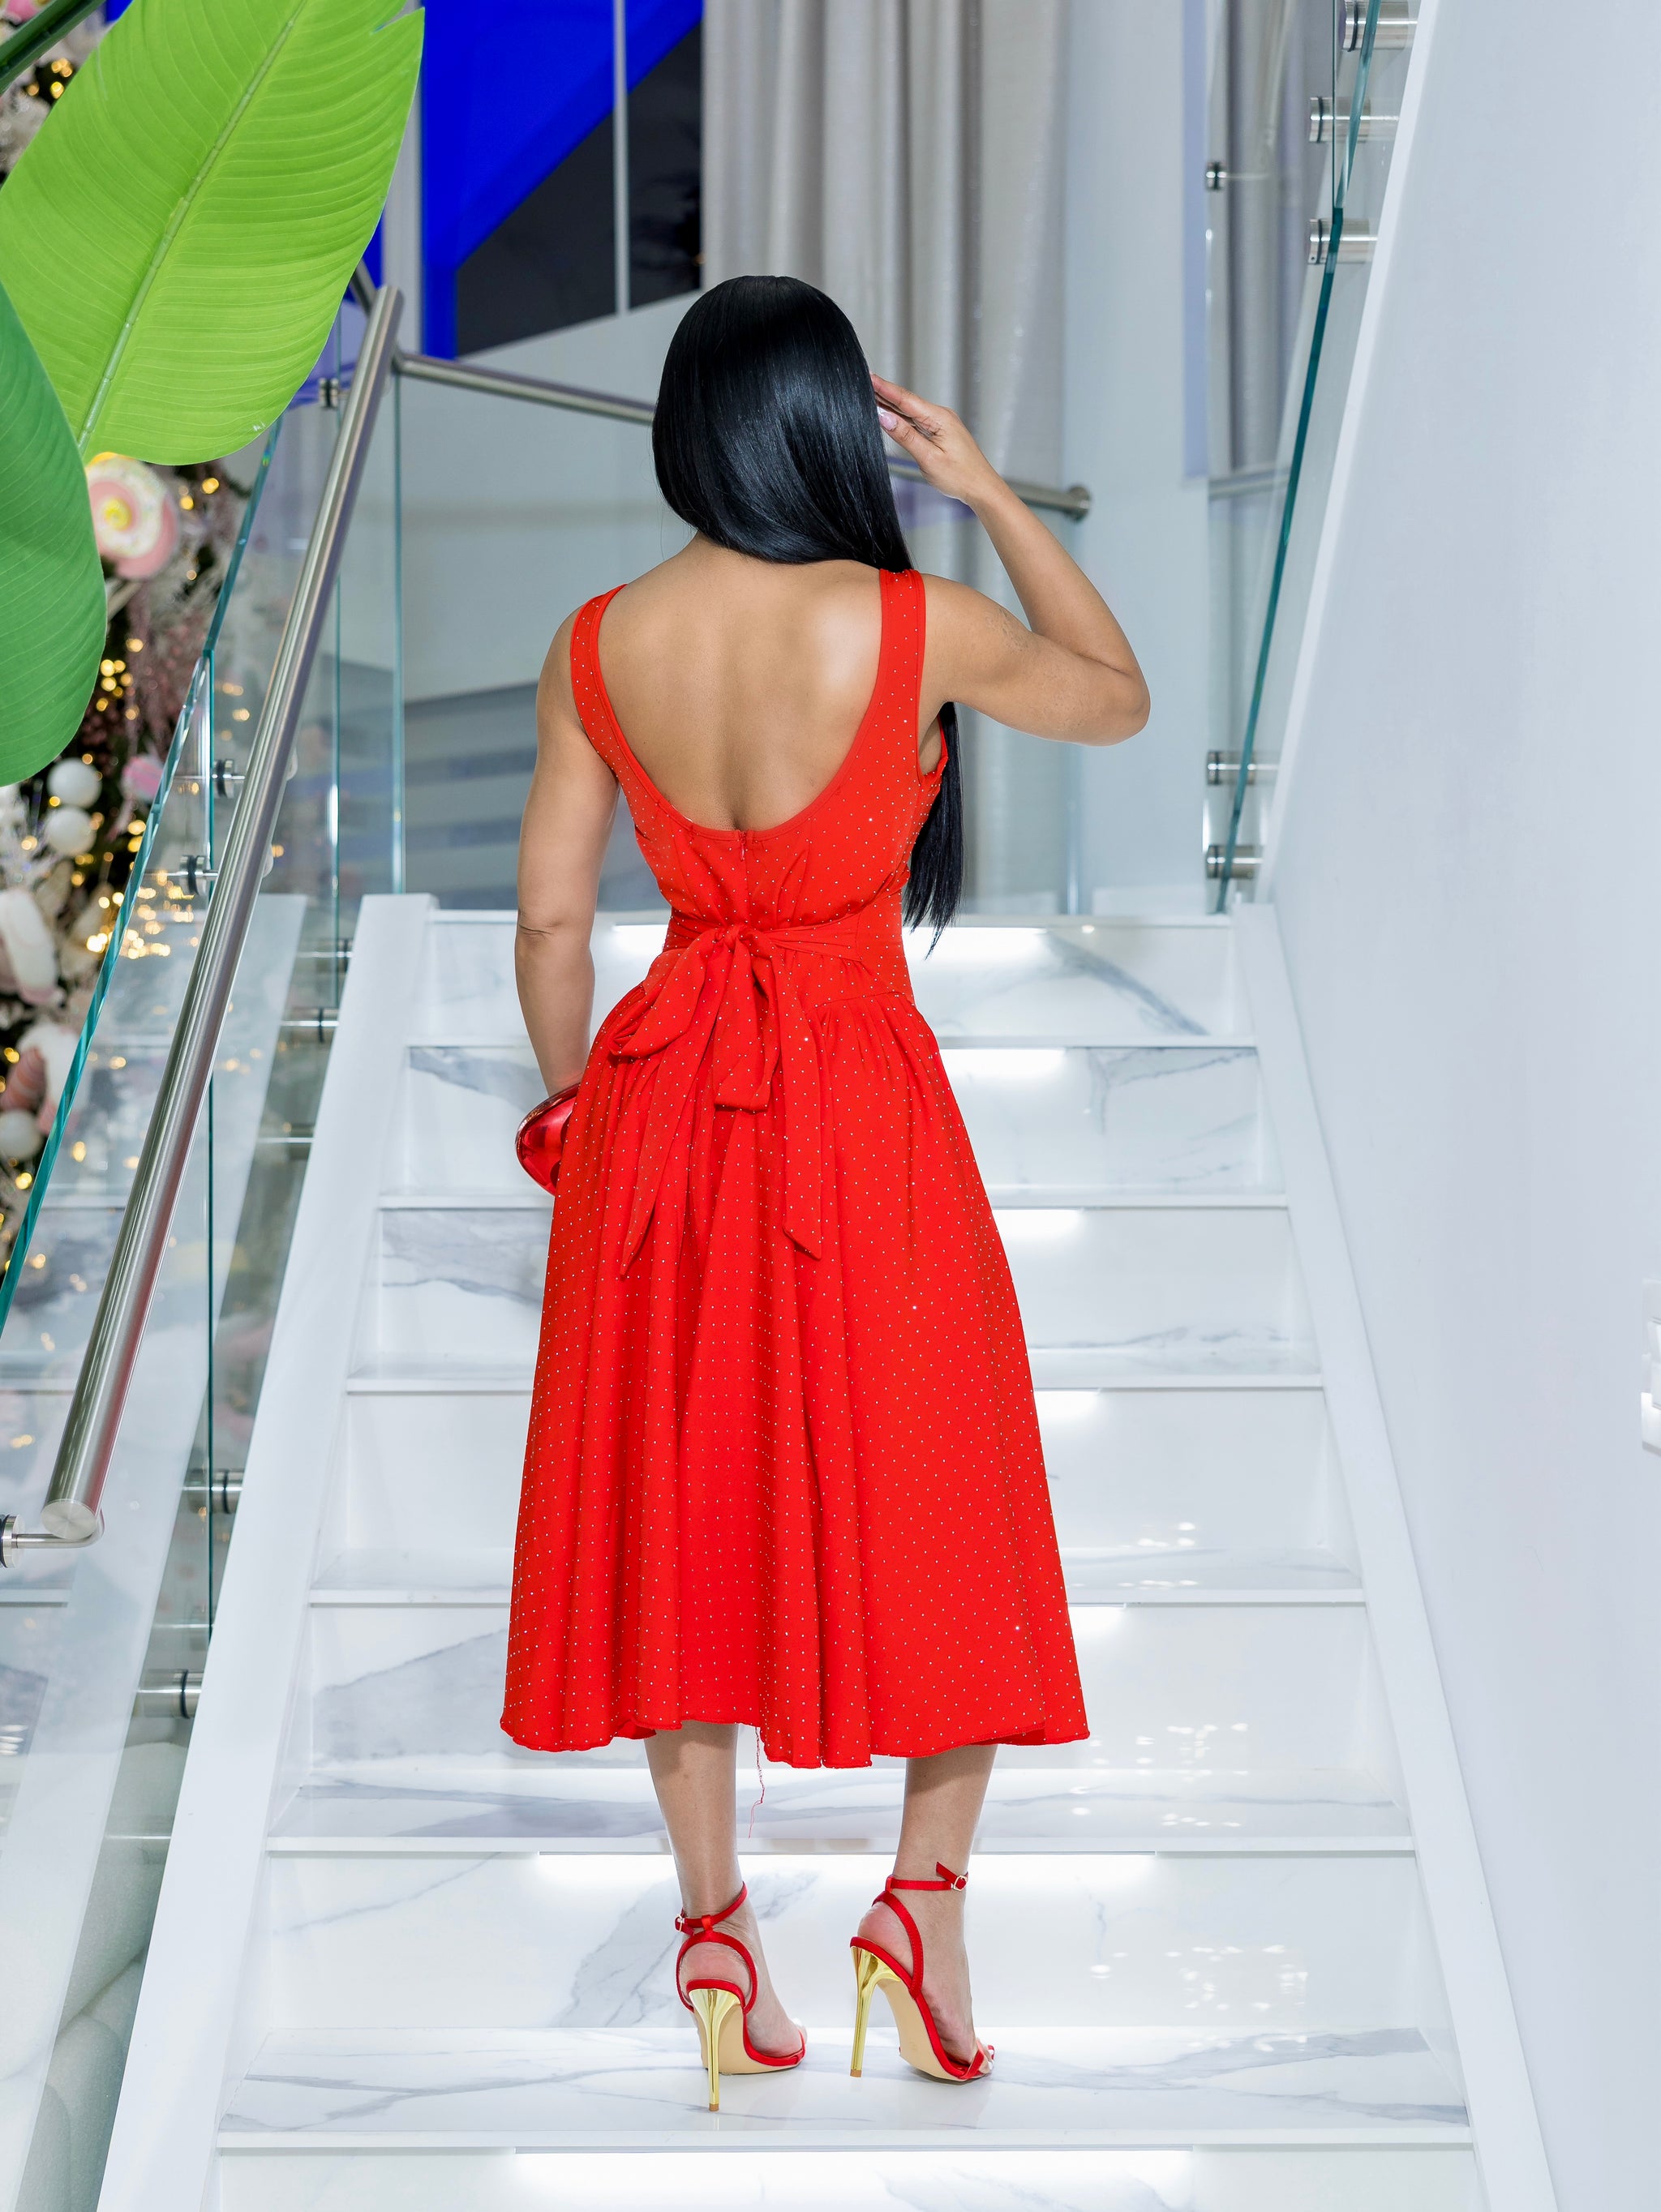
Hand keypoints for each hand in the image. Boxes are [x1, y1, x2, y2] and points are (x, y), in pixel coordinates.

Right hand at [871, 375, 1002, 507]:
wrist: (981, 488)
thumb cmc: (960, 476)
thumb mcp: (929, 458)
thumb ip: (905, 436)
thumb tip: (885, 418)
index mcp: (939, 418)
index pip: (906, 400)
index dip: (885, 389)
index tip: (870, 377)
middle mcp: (941, 416)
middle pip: (907, 402)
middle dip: (885, 392)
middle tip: (865, 381)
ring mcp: (941, 424)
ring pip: (911, 411)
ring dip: (892, 404)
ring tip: (872, 395)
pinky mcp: (940, 433)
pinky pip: (917, 421)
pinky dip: (902, 417)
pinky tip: (891, 414)